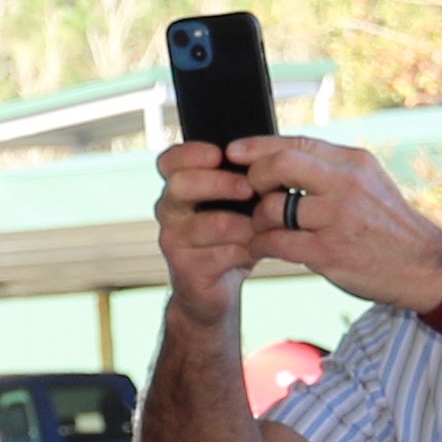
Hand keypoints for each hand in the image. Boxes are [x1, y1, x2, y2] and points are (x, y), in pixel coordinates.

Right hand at [153, 139, 269, 318]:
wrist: (217, 287)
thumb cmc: (232, 236)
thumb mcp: (237, 203)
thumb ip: (244, 177)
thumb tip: (271, 155)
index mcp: (179, 186)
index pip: (170, 161)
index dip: (191, 153)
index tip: (220, 154)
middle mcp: (170, 210)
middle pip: (182, 184)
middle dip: (221, 183)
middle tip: (250, 188)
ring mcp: (174, 240)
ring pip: (212, 223)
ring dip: (247, 223)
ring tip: (269, 224)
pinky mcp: (187, 268)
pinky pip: (223, 253)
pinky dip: (249, 250)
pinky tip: (262, 248)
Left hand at [223, 136, 441, 314]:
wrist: (425, 266)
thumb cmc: (388, 226)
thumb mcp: (368, 184)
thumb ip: (330, 170)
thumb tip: (280, 157)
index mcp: (354, 162)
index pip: (297, 142)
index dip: (258, 145)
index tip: (233, 151)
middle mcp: (347, 185)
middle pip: (280, 165)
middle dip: (254, 177)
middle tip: (249, 193)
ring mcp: (338, 218)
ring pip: (272, 207)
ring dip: (257, 219)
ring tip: (262, 227)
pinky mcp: (329, 252)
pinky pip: (276, 243)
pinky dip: (261, 245)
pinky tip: (262, 248)